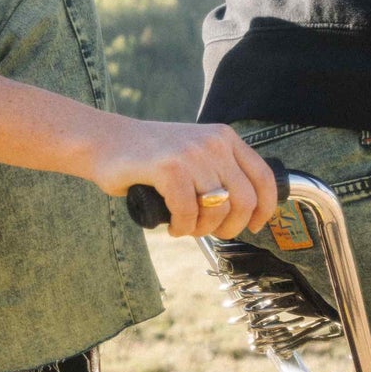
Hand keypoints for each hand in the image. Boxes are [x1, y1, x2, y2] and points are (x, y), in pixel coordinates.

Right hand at [81, 116, 279, 237]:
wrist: (105, 142)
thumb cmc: (147, 156)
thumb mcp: (193, 153)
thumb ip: (217, 171)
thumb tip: (241, 212)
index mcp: (224, 138)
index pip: (263, 177)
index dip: (265, 209)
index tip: (254, 226)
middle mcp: (214, 142)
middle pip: (244, 200)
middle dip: (230, 227)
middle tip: (211, 233)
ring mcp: (191, 153)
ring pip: (217, 209)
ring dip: (202, 230)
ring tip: (186, 228)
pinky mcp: (169, 167)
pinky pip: (188, 212)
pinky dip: (182, 228)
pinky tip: (173, 227)